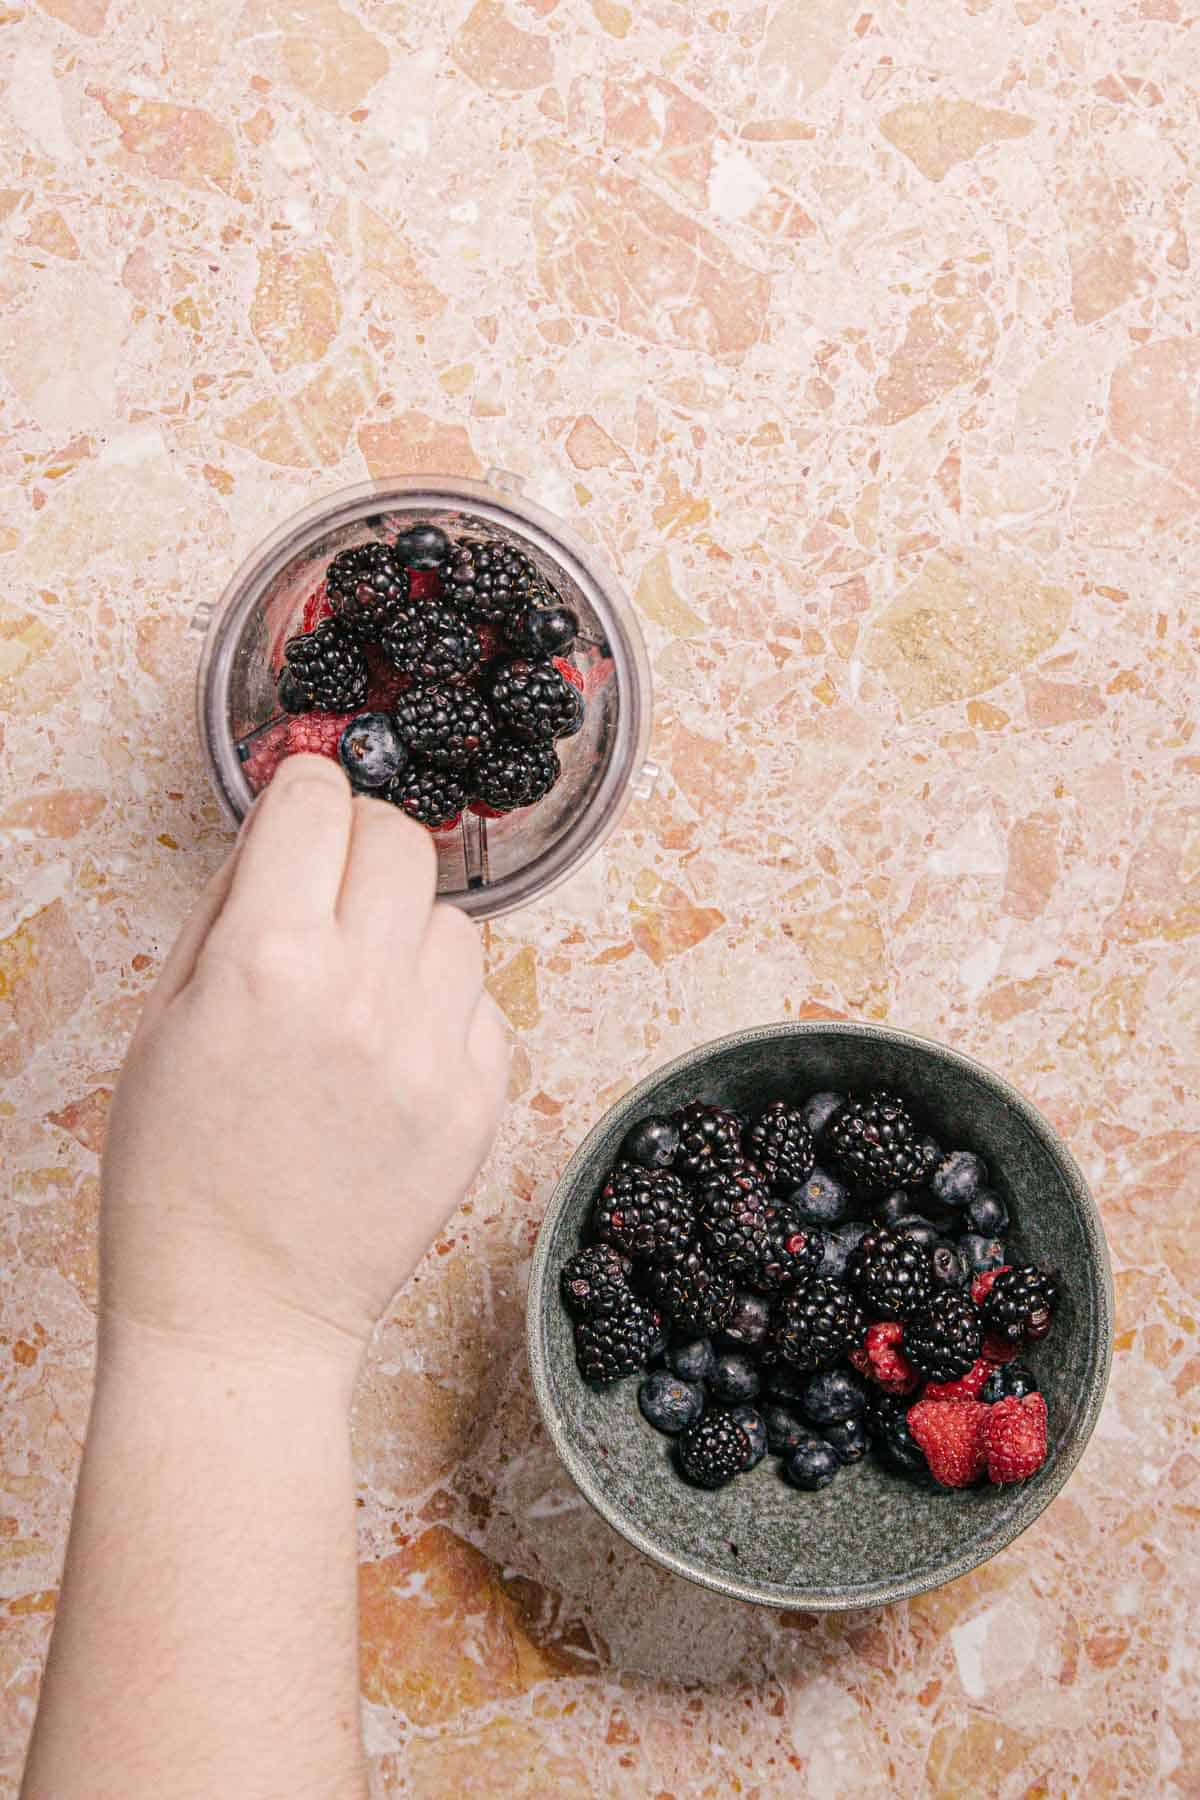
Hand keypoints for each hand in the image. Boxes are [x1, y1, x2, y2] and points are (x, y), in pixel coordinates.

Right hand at [100, 756, 508, 1374]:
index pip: (318, 799)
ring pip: (453, 920)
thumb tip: (282, 827)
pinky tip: (394, 1055)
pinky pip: (483, 1001)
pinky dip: (444, 1010)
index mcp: (266, 958)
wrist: (241, 1310)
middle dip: (361, 846)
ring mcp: (431, 1047)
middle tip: (333, 892)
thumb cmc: (177, 1174)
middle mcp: (362, 989)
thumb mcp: (163, 1021)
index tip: (301, 812)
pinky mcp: (478, 1101)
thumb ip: (227, 908)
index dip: (303, 795)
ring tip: (363, 994)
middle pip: (400, 839)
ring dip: (409, 934)